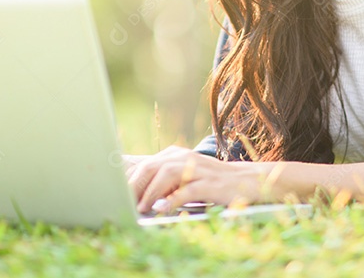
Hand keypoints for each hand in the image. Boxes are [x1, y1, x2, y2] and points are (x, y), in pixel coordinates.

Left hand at [127, 145, 273, 212]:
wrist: (246, 180)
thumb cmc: (211, 182)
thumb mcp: (186, 177)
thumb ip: (165, 181)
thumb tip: (136, 193)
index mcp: (176, 154)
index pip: (147, 164)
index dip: (130, 180)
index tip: (118, 194)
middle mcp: (185, 157)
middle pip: (153, 167)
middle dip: (136, 185)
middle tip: (126, 202)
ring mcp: (198, 168)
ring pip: (167, 175)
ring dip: (151, 193)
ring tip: (141, 207)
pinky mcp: (210, 182)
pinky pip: (187, 189)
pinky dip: (173, 199)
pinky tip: (162, 208)